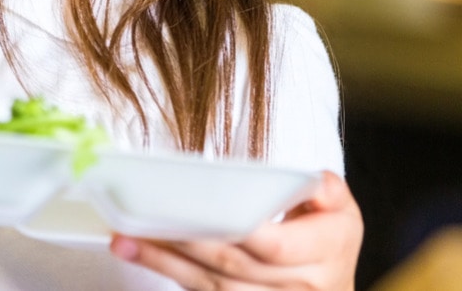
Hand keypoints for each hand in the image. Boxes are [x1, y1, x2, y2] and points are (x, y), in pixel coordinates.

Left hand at [110, 171, 361, 289]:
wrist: (330, 282)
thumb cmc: (326, 234)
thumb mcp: (336, 206)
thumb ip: (323, 188)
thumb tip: (308, 180)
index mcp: (326, 251)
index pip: (273, 244)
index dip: (234, 230)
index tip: (195, 210)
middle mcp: (302, 286)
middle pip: (233, 265)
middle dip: (183, 242)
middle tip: (138, 220)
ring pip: (214, 287)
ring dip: (165, 263)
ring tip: (125, 240)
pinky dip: (174, 276)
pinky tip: (145, 257)